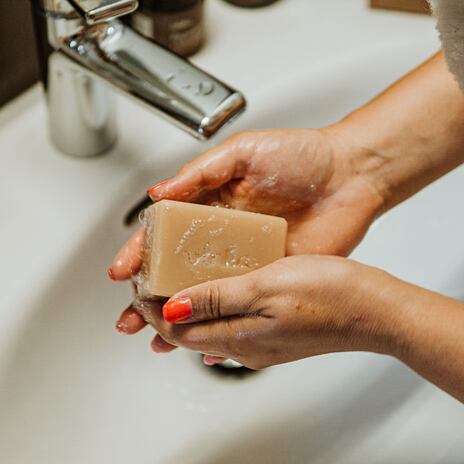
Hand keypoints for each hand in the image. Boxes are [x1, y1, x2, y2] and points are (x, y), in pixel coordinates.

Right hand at [110, 128, 384, 343]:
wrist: (352, 174)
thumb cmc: (301, 154)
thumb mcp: (243, 152)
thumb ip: (199, 173)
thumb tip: (157, 192)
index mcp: (211, 204)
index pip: (165, 232)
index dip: (141, 252)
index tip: (122, 270)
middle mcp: (224, 235)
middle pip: (178, 269)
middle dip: (152, 295)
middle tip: (131, 318)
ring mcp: (246, 258)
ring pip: (204, 291)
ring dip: (182, 315)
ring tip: (159, 338)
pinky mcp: (271, 274)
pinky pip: (240, 300)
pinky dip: (222, 319)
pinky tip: (205, 337)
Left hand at [126, 255, 405, 368]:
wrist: (374, 310)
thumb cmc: (327, 295)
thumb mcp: (263, 287)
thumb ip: (216, 300)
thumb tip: (172, 310)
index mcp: (238, 335)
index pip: (177, 328)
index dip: (152, 309)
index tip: (138, 290)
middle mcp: (246, 346)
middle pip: (190, 333)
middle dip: (164, 313)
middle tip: (148, 290)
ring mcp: (263, 344)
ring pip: (210, 330)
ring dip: (189, 312)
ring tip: (174, 293)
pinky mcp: (278, 335)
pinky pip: (233, 327)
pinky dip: (214, 313)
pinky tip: (217, 303)